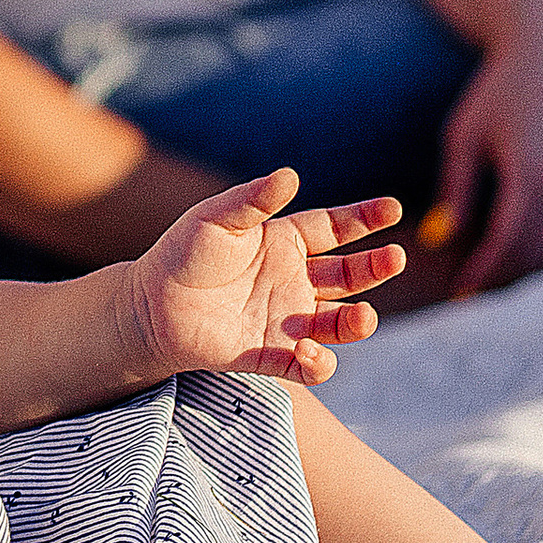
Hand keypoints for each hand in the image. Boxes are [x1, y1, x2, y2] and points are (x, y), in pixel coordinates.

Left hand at [122, 170, 404, 386]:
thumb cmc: (181, 254)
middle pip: (349, 276)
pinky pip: (307, 366)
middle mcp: (294, 281)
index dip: (365, 219)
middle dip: (376, 268)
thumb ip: (252, 200)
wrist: (147, 306)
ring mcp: (286, 320)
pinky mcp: (270, 355)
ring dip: (357, 323)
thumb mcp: (215, 218)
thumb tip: (290, 176)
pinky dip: (318, 363)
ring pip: (338, 324)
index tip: (394, 209)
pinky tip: (309, 349)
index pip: (335, 228)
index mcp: (284, 242)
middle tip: (395, 259)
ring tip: (363, 315)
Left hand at [426, 0, 542, 293]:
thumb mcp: (464, 136)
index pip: (508, 241)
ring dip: (526, 272)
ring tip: (490, 285)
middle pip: (535, 253)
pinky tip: (518, 260)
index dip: (483, 272)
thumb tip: (438, 239)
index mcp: (530, 173)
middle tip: (469, 300)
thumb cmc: (496, 93)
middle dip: (503, 281)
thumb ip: (455, 189)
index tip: (458, 295)